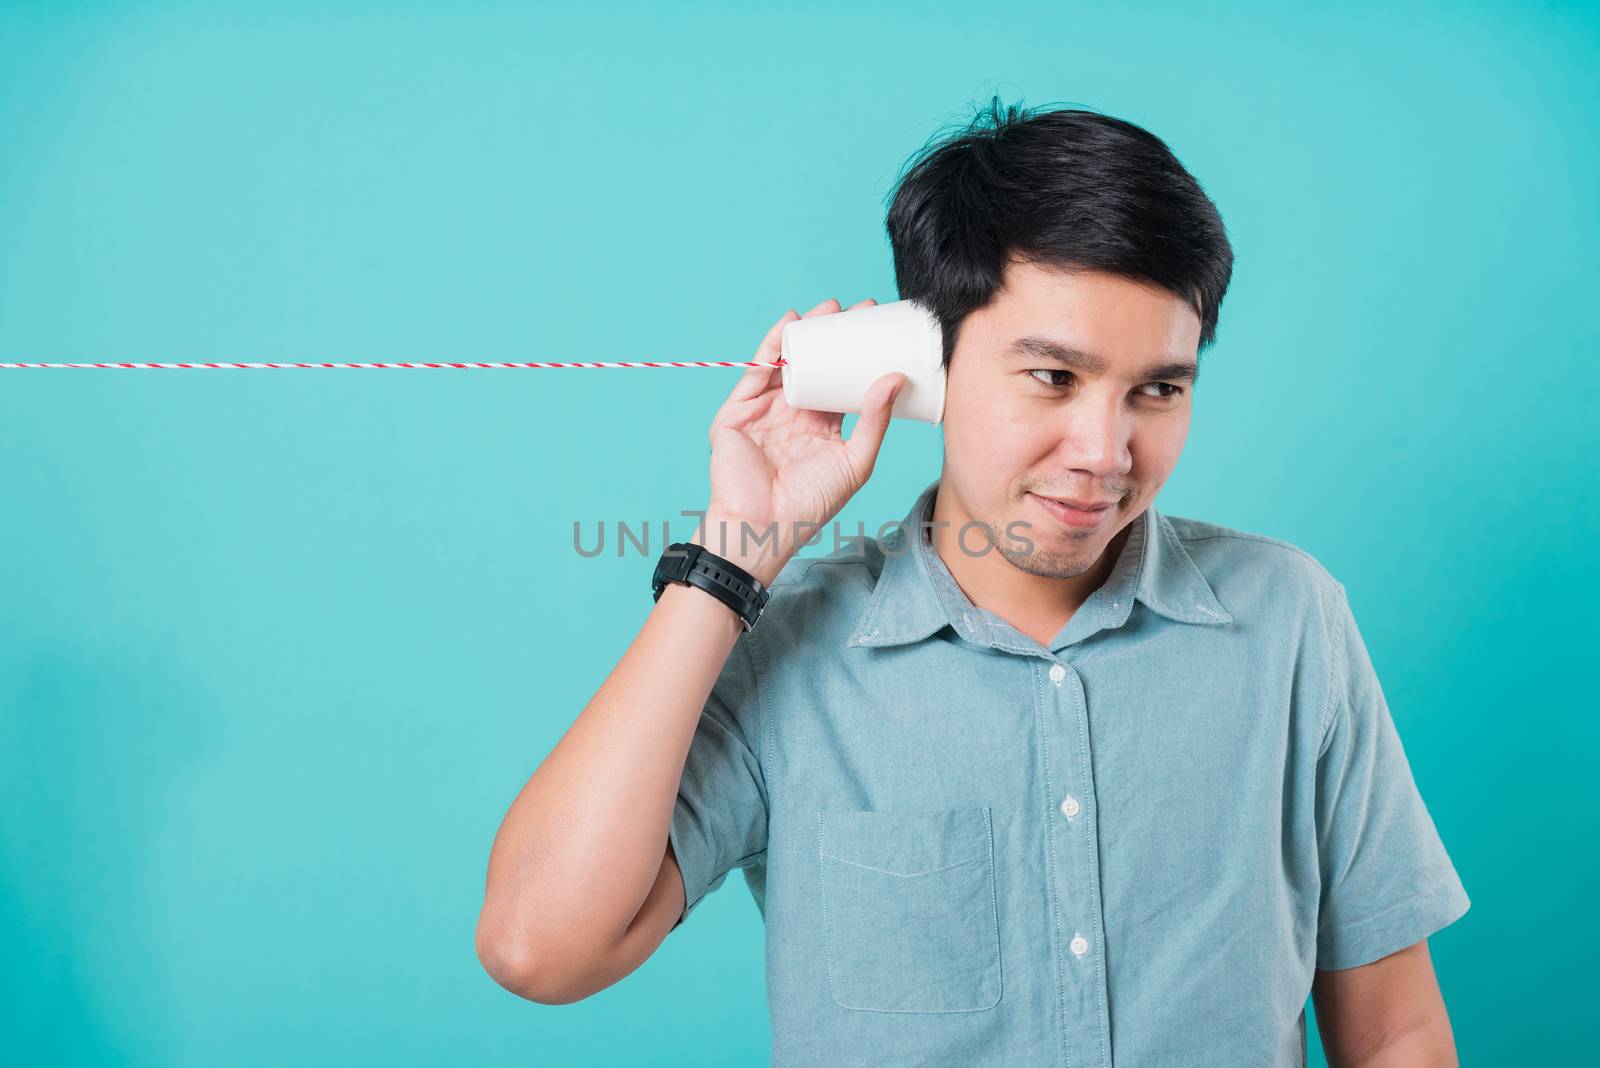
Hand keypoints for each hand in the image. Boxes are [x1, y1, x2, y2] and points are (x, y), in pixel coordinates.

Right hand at [697, 298, 907, 582]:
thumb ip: (874, 421)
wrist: (763, 525)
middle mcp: (792, 415)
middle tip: (858, 310)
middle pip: (815, 365)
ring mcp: (764, 412)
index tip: (879, 329)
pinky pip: (756, 371)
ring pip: (786, 362)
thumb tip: (895, 378)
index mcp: (820, 428)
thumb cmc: (811, 504)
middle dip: (834, 335)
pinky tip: (790, 323)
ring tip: (828, 309)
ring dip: (806, 332)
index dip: (857, 355)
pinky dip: (771, 345)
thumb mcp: (855, 461)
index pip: (841, 382)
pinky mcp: (738, 412)